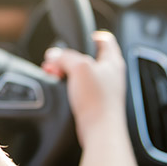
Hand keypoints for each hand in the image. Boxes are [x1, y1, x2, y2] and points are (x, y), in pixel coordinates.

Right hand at [41, 31, 134, 164]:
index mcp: (112, 61)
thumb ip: (64, 56)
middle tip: (57, 58)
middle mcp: (110, 74)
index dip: (90, 35)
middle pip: (88, 55)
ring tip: (54, 71)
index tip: (76, 38)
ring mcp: (102, 88)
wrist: (99, 131)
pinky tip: (59, 86)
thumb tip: (53, 55)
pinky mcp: (94, 101)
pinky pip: (79, 86)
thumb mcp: (79, 67)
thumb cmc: (97, 100)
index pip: (105, 39)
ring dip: (66, 70)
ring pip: (81, 72)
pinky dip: (68, 84)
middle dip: (69, 56)